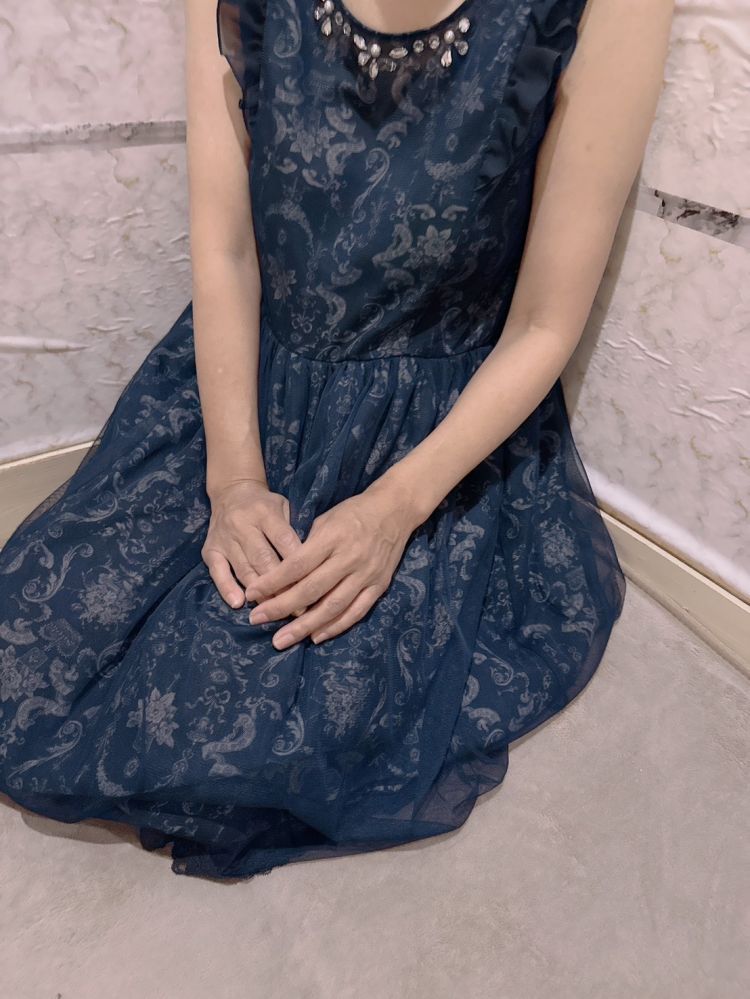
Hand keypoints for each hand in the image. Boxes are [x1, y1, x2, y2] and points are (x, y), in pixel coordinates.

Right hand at [202, 477, 303, 608]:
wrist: (231, 492)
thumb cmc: (266, 506)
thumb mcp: (284, 508)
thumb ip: (293, 531)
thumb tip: (310, 563)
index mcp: (265, 512)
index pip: (283, 540)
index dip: (297, 565)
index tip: (311, 586)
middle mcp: (243, 525)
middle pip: (263, 559)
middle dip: (281, 585)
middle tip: (297, 608)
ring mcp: (225, 538)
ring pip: (244, 569)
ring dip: (260, 593)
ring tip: (275, 611)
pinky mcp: (210, 550)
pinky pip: (217, 572)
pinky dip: (227, 589)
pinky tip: (238, 603)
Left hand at [244, 479, 422, 648]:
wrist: (395, 510)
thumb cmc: (353, 512)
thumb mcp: (326, 518)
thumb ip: (307, 546)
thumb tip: (283, 575)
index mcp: (332, 537)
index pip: (296, 565)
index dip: (272, 583)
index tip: (252, 595)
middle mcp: (349, 558)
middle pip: (311, 590)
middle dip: (281, 608)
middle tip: (257, 620)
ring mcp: (366, 575)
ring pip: (332, 607)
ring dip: (305, 627)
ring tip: (282, 640)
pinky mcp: (379, 586)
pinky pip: (356, 612)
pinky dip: (335, 627)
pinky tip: (316, 637)